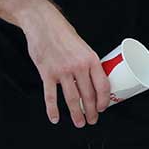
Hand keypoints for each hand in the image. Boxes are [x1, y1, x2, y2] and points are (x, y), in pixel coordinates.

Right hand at [23, 8, 110, 127]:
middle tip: (92, 120)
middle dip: (91, 111)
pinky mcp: (47, 74)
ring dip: (76, 114)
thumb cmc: (65, 35)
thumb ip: (88, 64)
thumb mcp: (84, 47)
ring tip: (79, 123)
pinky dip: (53, 110)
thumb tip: (93, 81)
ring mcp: (62, 71)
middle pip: (88, 95)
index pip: (102, 85)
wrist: (45, 25)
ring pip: (72, 98)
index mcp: (91, 59)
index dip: (103, 99)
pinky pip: (51, 96)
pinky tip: (55, 119)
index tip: (102, 108)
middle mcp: (79, 66)